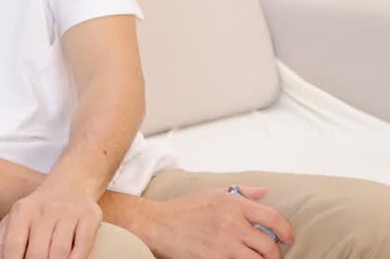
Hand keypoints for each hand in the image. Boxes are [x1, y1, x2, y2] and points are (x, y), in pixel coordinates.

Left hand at [0, 182, 102, 258]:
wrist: (71, 183)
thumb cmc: (39, 210)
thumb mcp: (16, 219)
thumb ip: (2, 242)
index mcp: (22, 211)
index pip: (13, 245)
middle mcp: (44, 210)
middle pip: (38, 253)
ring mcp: (68, 213)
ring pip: (60, 251)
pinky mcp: (89, 217)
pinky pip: (83, 243)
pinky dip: (76, 258)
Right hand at [145, 186, 292, 258]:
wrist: (157, 224)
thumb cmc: (183, 209)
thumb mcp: (212, 192)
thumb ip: (241, 192)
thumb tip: (264, 192)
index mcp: (233, 204)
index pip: (272, 217)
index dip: (286, 230)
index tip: (288, 238)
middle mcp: (231, 224)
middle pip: (269, 245)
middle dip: (274, 253)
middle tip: (270, 254)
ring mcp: (224, 245)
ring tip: (255, 258)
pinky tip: (238, 258)